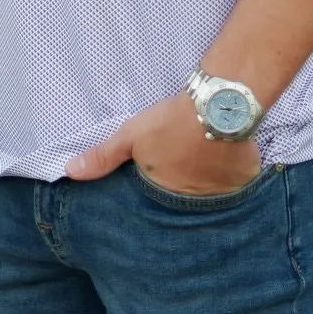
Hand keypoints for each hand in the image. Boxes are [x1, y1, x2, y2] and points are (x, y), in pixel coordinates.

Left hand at [65, 92, 261, 196]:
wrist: (220, 106)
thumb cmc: (172, 123)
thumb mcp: (131, 136)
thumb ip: (103, 157)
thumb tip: (69, 171)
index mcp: (163, 195)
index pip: (156, 207)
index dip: (156, 197)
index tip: (158, 191)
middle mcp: (191, 203)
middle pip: (183, 206)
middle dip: (180, 200)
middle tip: (181, 184)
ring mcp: (220, 196)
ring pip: (211, 201)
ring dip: (207, 193)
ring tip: (204, 180)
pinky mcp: (243, 183)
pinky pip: (237, 191)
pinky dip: (233, 185)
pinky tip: (229, 174)